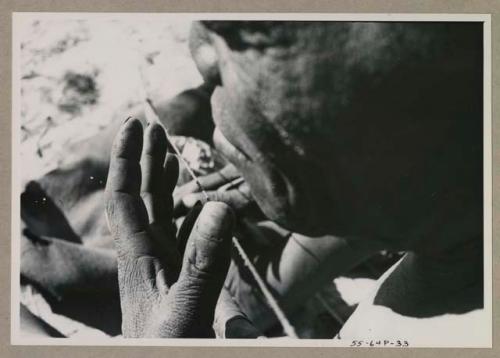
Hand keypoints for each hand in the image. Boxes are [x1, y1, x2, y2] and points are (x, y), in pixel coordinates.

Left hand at [105, 118, 233, 337]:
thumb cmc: (171, 346)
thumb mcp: (188, 308)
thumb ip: (204, 261)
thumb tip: (218, 206)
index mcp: (139, 258)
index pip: (125, 197)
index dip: (126, 158)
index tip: (135, 124)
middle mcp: (146, 255)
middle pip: (139, 196)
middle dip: (143, 158)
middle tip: (152, 125)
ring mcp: (161, 264)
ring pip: (158, 212)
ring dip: (160, 180)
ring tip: (167, 152)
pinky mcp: (177, 275)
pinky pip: (178, 233)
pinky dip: (185, 210)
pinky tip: (192, 202)